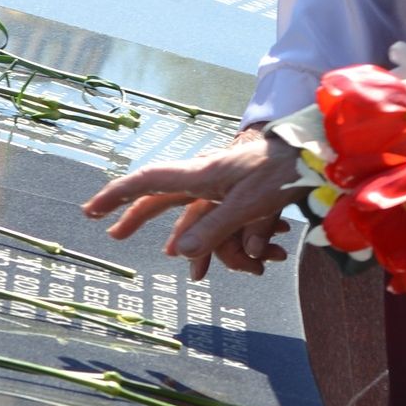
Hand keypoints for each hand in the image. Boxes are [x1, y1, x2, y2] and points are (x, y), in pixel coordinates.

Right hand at [82, 127, 300, 280]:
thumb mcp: (249, 204)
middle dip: (130, 211)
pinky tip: (185, 239)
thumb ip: (215, 228)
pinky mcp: (233, 188)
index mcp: (201, 174)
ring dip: (164, 225)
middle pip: (158, 193)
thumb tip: (181, 253)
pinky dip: (195, 227)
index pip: (149, 182)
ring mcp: (218, 181)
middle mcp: (204, 175)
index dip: (118, 195)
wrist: (312, 151)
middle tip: (106, 227)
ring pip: (182, 205)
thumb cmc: (282, 171)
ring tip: (139, 233)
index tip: (93, 210)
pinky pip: (206, 209)